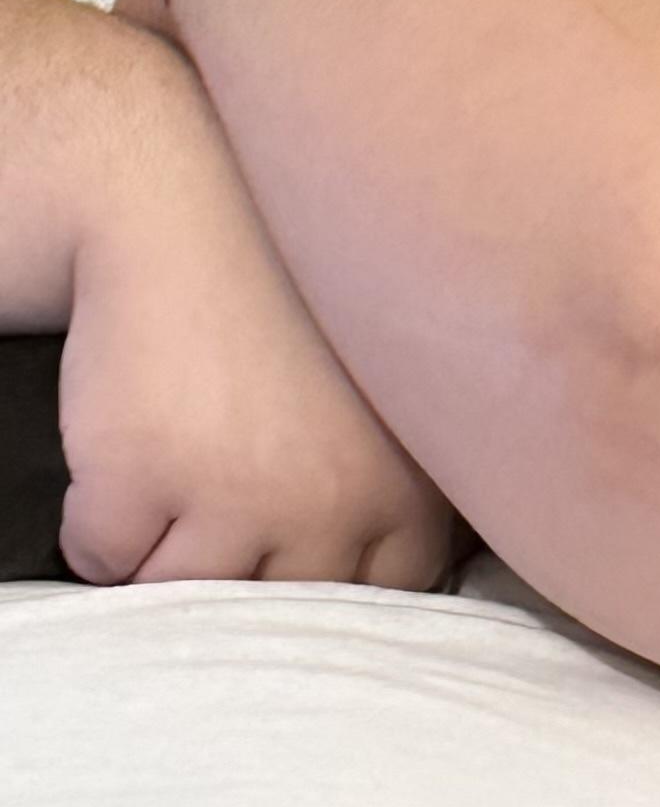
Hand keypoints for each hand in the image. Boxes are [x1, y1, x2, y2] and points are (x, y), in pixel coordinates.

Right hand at [56, 40, 455, 588]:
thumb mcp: (394, 385)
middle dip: (255, 569)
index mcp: (411, 481)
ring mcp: (237, 498)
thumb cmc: (293, 291)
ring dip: (171, 550)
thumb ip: (408, 481)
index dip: (342, 578)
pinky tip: (129, 442)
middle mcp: (336, 502)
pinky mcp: (141, 481)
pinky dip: (102, 520)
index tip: (310, 546)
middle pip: (288, 605)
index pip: (393, 593)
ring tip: (185, 458)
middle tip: (236, 493)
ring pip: (190, 594)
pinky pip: (105, 556)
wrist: (190, 201)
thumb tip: (401, 583)